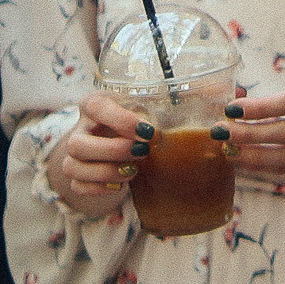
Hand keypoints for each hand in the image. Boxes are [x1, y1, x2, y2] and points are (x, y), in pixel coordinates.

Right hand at [46, 94, 170, 216]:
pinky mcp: (77, 176)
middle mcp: (80, 129)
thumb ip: (173, 101)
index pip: (95, 106)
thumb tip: (211, 95)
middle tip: (142, 152)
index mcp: (94, 104)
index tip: (148, 131)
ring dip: (106, 172)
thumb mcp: (149, 107)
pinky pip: (78, 186)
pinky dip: (101, 188)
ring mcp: (74, 155)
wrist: (118, 142)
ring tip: (134, 170)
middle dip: (112, 151)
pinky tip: (121, 184)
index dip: (121, 120)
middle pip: (77, 143)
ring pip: (73, 167)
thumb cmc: (137, 121)